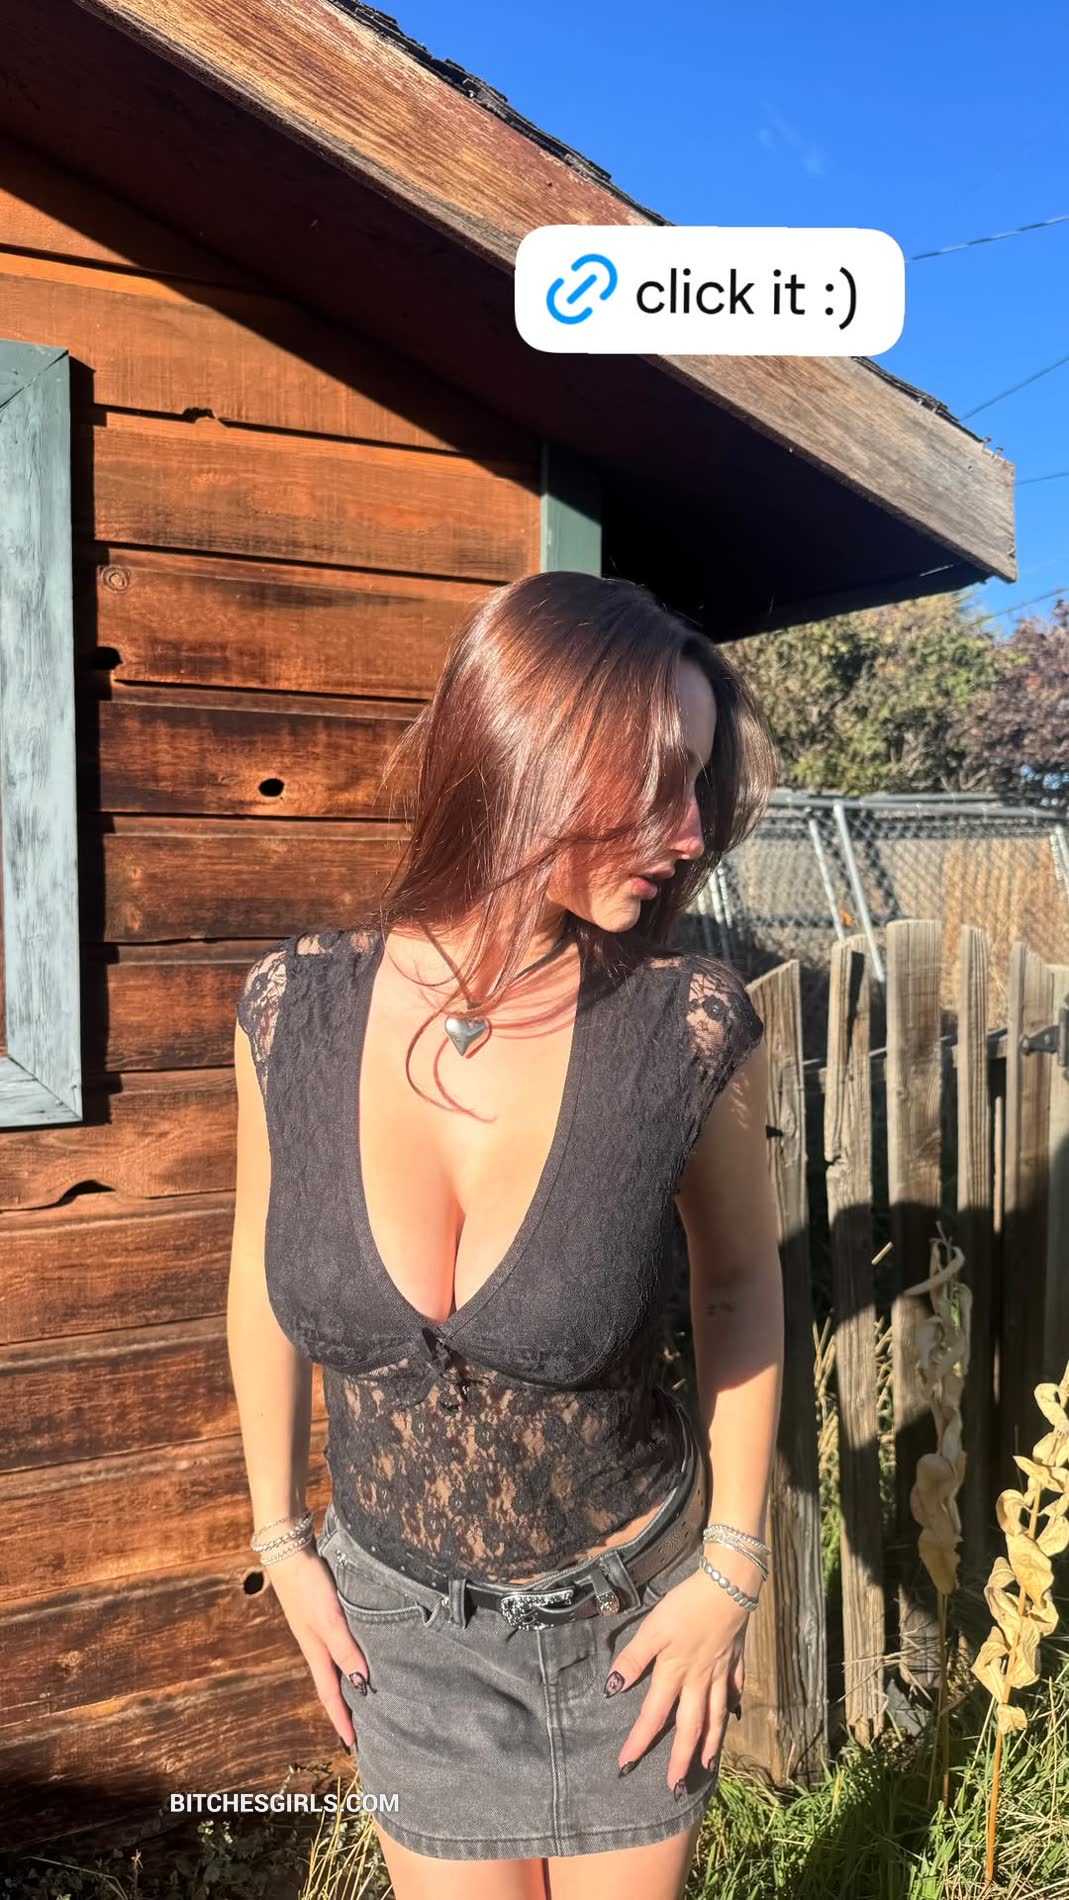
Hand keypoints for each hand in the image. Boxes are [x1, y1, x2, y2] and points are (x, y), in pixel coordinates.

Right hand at [265, 1544, 372, 1753]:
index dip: (342, 1719)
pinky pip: (341, 1644)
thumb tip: (363, 1683)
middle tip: (365, 1727)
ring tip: (368, 1695)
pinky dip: (351, 1656)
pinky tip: (362, 1651)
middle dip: (347, 1706)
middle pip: (334, 1682)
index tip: (353, 1746)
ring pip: (338, 1663)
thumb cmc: (307, 1586)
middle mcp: (317, 1644)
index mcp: (316, 1652)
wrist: (289, 1550)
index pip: (331, 1694)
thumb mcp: (329, 1620)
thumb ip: (346, 1649)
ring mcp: (319, 1628)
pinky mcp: (323, 1611)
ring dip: (350, 1681)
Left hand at [604, 1567, 748, 1792]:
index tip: (625, 1765)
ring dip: (709, 1742)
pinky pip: (734, 1690)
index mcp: (674, 1674)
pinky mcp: (735, 1660)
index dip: (639, 1741)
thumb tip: (613, 1687)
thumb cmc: (686, 1607)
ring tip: (707, 1764)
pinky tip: (731, 1714)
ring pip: (716, 1716)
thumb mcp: (653, 1628)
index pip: (652, 1716)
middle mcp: (699, 1681)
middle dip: (681, 1758)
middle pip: (689, 1727)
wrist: (727, 1588)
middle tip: (676, 1785)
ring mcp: (721, 1673)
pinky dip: (732, 1706)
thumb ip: (633, 1658)